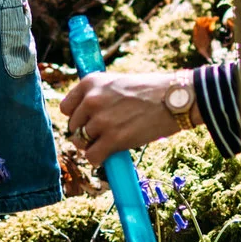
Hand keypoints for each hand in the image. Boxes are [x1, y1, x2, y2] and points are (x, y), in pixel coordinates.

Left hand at [59, 70, 186, 164]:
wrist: (174, 99)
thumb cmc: (150, 91)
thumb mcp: (118, 82)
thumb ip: (98, 95)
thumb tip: (85, 116)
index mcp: (91, 82)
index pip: (66, 107)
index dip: (77, 117)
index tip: (87, 121)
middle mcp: (91, 100)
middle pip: (73, 127)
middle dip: (86, 133)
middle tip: (103, 134)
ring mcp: (101, 120)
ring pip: (81, 143)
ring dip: (93, 146)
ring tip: (109, 143)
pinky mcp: (113, 139)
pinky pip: (92, 157)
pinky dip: (99, 159)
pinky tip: (109, 154)